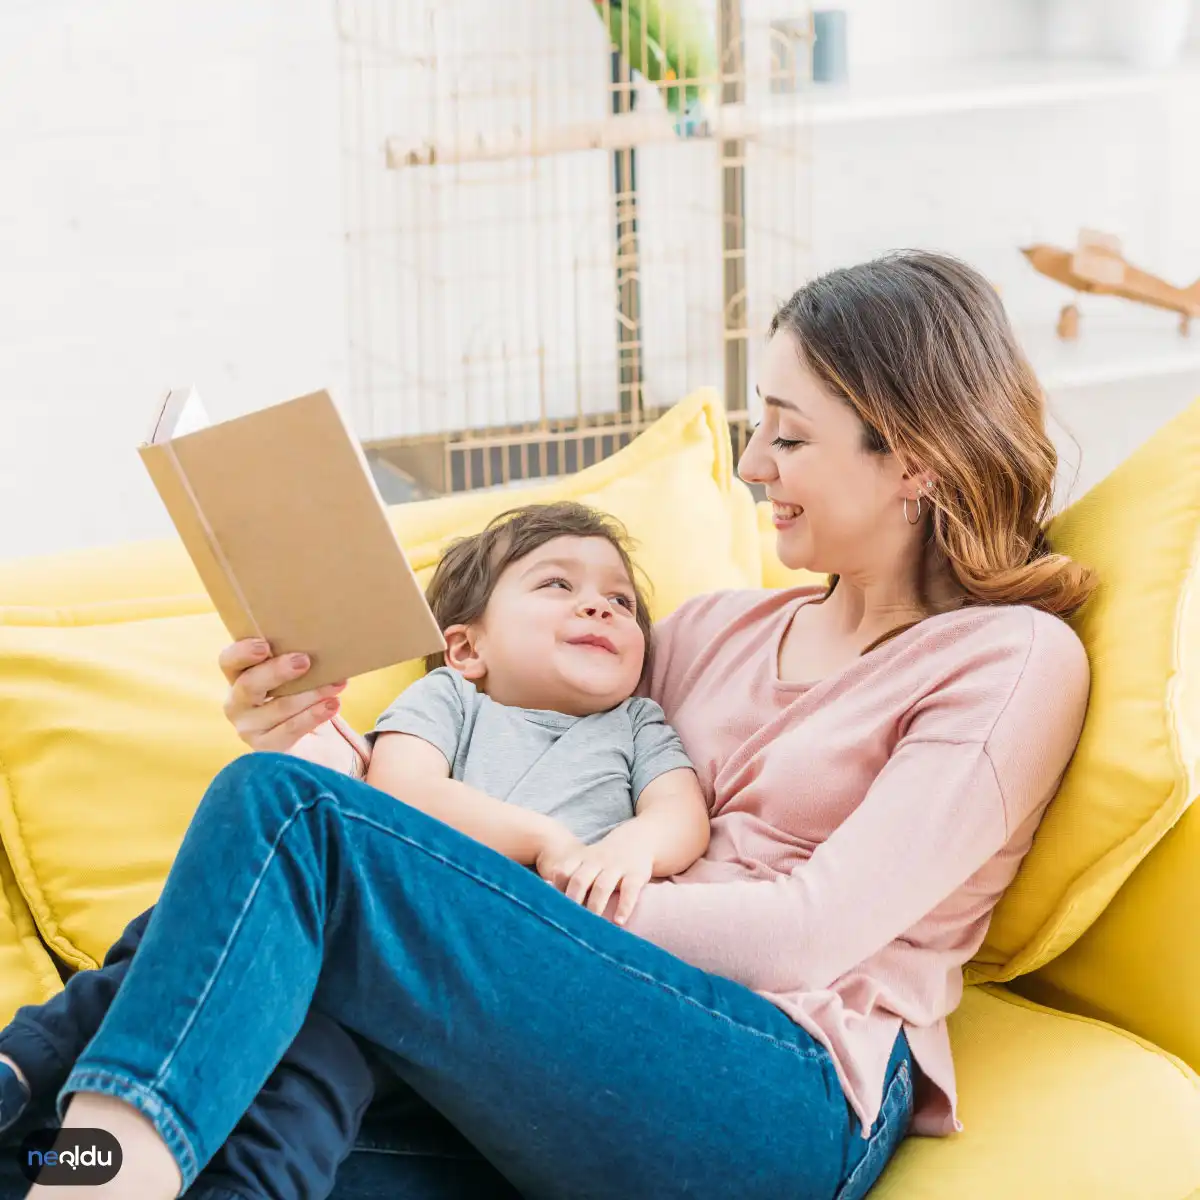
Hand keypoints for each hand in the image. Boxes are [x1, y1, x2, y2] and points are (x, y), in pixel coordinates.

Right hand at [219, 639, 361, 772]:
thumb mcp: (292, 675)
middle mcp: (237, 703)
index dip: (242, 652)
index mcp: (239, 676)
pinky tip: (333, 705)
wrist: (310, 740)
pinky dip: (314, 715)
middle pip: (249, 685)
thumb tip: (321, 642)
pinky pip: (291, 729)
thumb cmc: (299, 693)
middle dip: (277, 671)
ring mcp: (249, 728)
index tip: (264, 645)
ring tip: (337, 684)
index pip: (228, 661)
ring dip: (311, 693)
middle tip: (304, 661)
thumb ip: (294, 659)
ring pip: (278, 707)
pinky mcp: (266, 747)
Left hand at [535, 832, 653, 925]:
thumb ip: (567, 876)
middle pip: (580, 879)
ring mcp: (617, 866)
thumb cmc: (604, 858)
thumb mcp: (586, 861)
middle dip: (573, 900)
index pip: (563, 871)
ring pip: (603, 886)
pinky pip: (630, 890)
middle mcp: (597, 861)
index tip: (550, 908)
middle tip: (568, 923)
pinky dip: (624, 906)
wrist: (638, 838)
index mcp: (582, 858)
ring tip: (593, 926)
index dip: (555, 889)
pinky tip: (619, 922)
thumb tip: (545, 899)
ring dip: (595, 906)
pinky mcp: (636, 874)